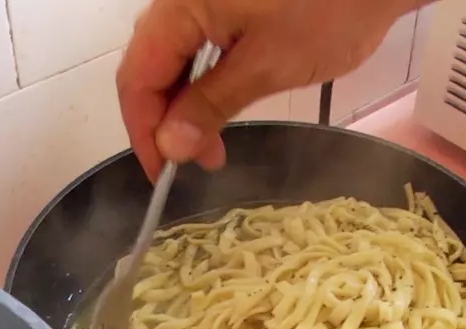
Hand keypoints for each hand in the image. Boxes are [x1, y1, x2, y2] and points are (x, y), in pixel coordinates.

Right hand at [117, 0, 427, 180]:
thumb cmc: (327, 10)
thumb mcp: (266, 66)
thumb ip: (211, 105)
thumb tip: (171, 145)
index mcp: (179, 6)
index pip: (138, 77)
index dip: (144, 131)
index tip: (161, 174)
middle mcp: (182, 1)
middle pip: (151, 69)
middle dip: (167, 122)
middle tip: (199, 163)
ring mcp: (205, 4)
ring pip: (176, 63)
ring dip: (188, 108)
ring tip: (214, 147)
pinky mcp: (228, 9)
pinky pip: (200, 52)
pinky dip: (206, 87)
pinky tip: (221, 111)